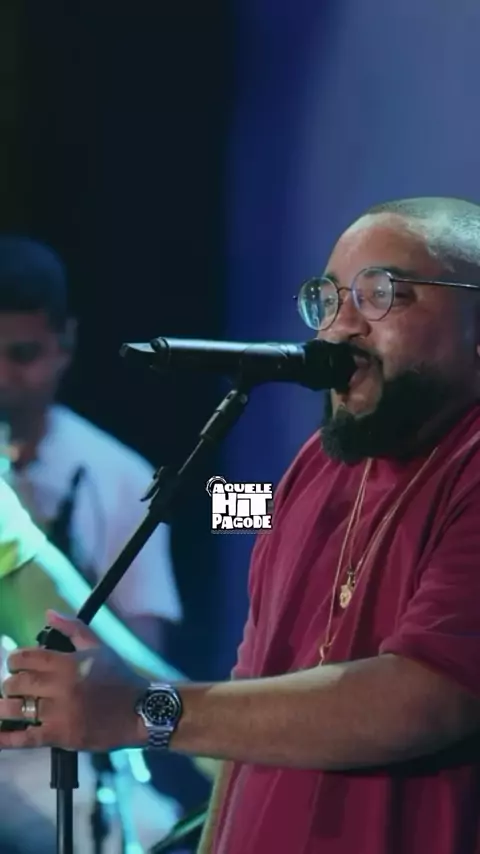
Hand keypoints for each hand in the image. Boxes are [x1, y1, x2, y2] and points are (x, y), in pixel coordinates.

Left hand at [0, 610, 148, 751]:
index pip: (27, 657)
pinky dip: (6, 738)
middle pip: (17, 683)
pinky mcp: (61, 736)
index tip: (15, 665)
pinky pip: (25, 738)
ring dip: (4, 708)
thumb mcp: (98, 647)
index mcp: (68, 663)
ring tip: (5, 707)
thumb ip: (73, 628)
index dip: (14, 660)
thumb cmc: (119, 677)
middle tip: (13, 688)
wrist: (140, 711)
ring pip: (16, 709)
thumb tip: (49, 613)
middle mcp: (60, 686)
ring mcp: (59, 713)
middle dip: (9, 684)